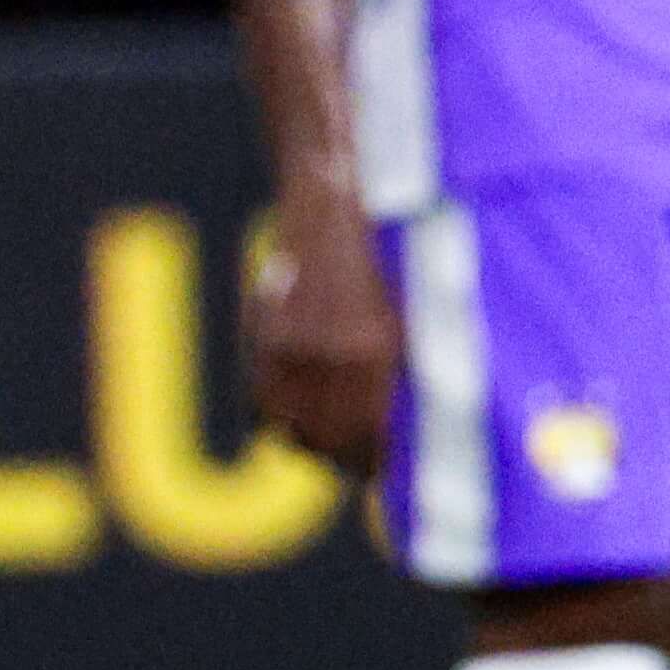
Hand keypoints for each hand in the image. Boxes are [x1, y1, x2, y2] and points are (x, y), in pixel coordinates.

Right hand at [242, 190, 399, 475]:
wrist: (332, 197)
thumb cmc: (386, 251)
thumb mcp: (410, 309)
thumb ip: (407, 366)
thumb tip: (410, 425)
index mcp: (376, 349)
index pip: (368, 438)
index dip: (374, 464)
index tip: (381, 472)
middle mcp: (330, 353)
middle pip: (326, 442)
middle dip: (341, 459)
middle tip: (356, 463)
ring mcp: (290, 346)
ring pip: (288, 429)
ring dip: (307, 440)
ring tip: (327, 439)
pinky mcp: (263, 334)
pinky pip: (259, 401)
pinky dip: (274, 414)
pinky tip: (295, 407)